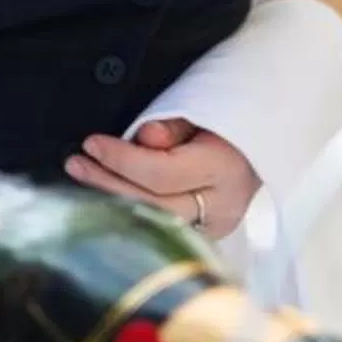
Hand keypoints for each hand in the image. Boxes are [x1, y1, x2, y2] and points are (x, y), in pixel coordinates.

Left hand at [66, 120, 258, 239]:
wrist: (265, 136)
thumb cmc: (229, 115)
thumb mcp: (203, 107)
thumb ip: (172, 124)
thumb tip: (143, 138)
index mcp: (226, 169)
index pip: (162, 174)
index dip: (121, 160)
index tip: (91, 143)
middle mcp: (223, 205)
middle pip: (154, 205)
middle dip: (109, 184)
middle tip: (76, 164)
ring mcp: (216, 226)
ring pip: (155, 222)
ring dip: (114, 200)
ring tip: (84, 178)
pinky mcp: (206, 234)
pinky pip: (163, 225)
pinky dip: (133, 211)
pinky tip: (105, 197)